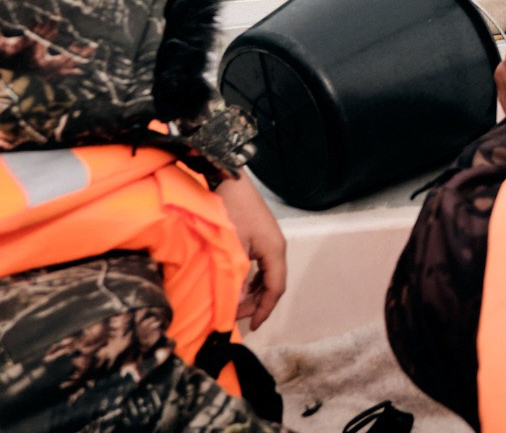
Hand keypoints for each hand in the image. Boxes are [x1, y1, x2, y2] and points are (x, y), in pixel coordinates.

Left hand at [214, 172, 287, 329]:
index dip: (264, 309)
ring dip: (253, 291)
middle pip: (273, 283)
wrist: (229, 180)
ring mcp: (270, 241)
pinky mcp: (260, 237)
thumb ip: (237, 276)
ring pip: (267, 275)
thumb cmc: (231, 211)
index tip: (252, 326)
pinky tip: (238, 284)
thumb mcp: (233, 247)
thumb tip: (235, 302)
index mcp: (275, 250)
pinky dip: (251, 279)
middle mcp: (277, 247)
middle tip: (237, 316)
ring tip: (235, 303)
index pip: (275, 288)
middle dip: (257, 303)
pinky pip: (261, 265)